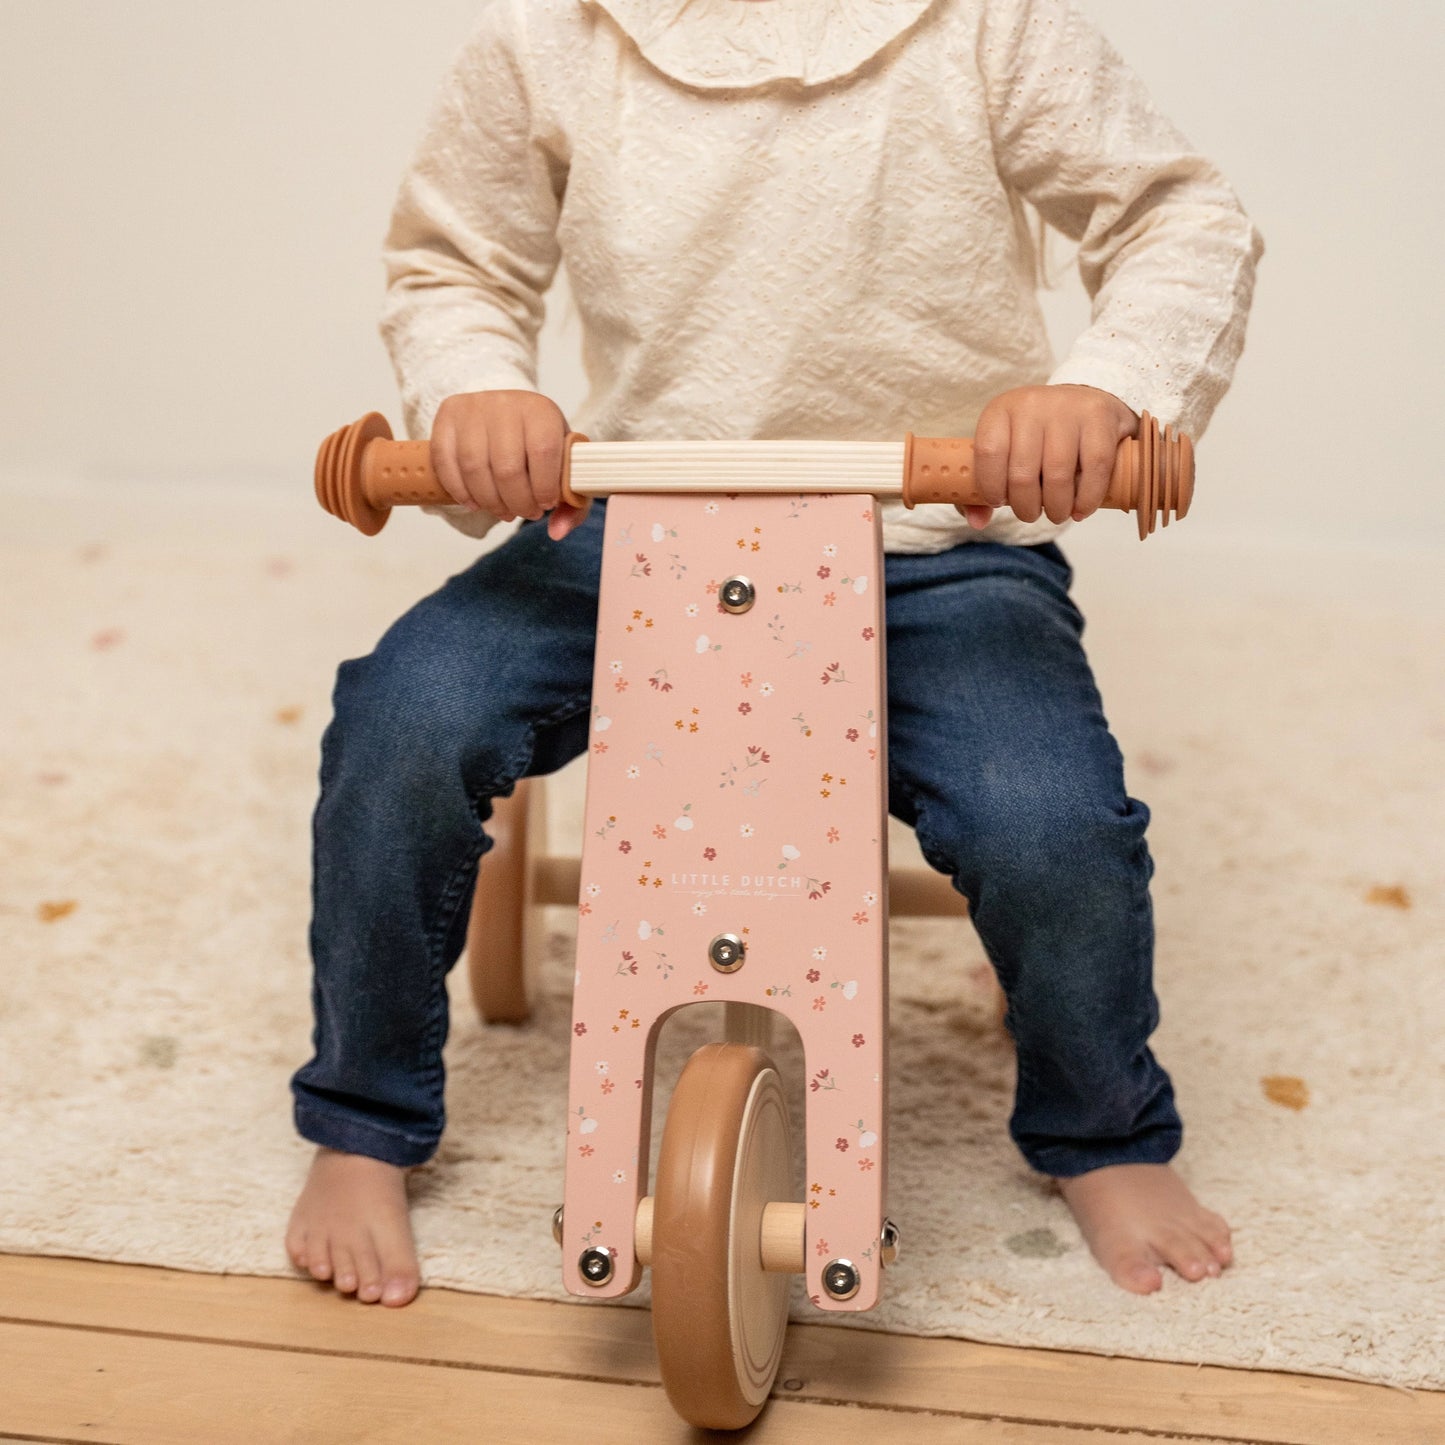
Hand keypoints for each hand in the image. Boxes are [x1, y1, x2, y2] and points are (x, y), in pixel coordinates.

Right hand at [431, 389, 586, 541]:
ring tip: (503, 511)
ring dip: (489, 502)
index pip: (543, 452)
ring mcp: (472, 408)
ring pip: (474, 468)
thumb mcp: (563, 464)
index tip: (546, 504)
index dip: (544, 488)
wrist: (506, 412)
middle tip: (524, 512)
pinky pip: (446, 462)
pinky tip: (474, 503)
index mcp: (541, 411)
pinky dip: (459, 491)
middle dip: (517, 502)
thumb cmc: (538, 442)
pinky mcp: (447, 416)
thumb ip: (571, 502)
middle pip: (507, 467)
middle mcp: (505, 404)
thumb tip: (557, 532)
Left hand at [962, 384, 1139, 530]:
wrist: (1084, 405)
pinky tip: (1081, 509)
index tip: (999, 502)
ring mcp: (1068, 407)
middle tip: (1031, 515)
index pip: (988, 453)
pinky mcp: (1101, 415)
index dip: (991, 487)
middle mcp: (1032, 403)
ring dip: (1057, 508)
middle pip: (1022, 473)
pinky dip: (1087, 499)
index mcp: (1000, 410)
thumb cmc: (1037, 439)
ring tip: (1057, 514)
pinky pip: (1094, 468)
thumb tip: (978, 522)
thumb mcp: (1005, 454)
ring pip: (1057, 475)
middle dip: (1026, 507)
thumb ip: (983, 490)